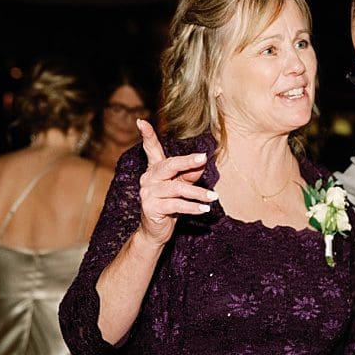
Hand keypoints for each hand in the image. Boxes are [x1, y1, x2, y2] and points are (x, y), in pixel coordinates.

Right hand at [135, 124, 214, 245]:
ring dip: (197, 193)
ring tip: (213, 197)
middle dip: (186, 161)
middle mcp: (148, 179)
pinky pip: (176, 205)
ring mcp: (148, 193)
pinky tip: (204, 209)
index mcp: (154, 170)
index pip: (150, 150)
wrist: (155, 232)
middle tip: (203, 158)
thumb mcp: (180, 188)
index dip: (147, 136)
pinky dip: (192, 207)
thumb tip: (201, 164)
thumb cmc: (169, 207)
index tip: (141, 122)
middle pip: (168, 165)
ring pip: (176, 188)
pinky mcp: (151, 207)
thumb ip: (188, 175)